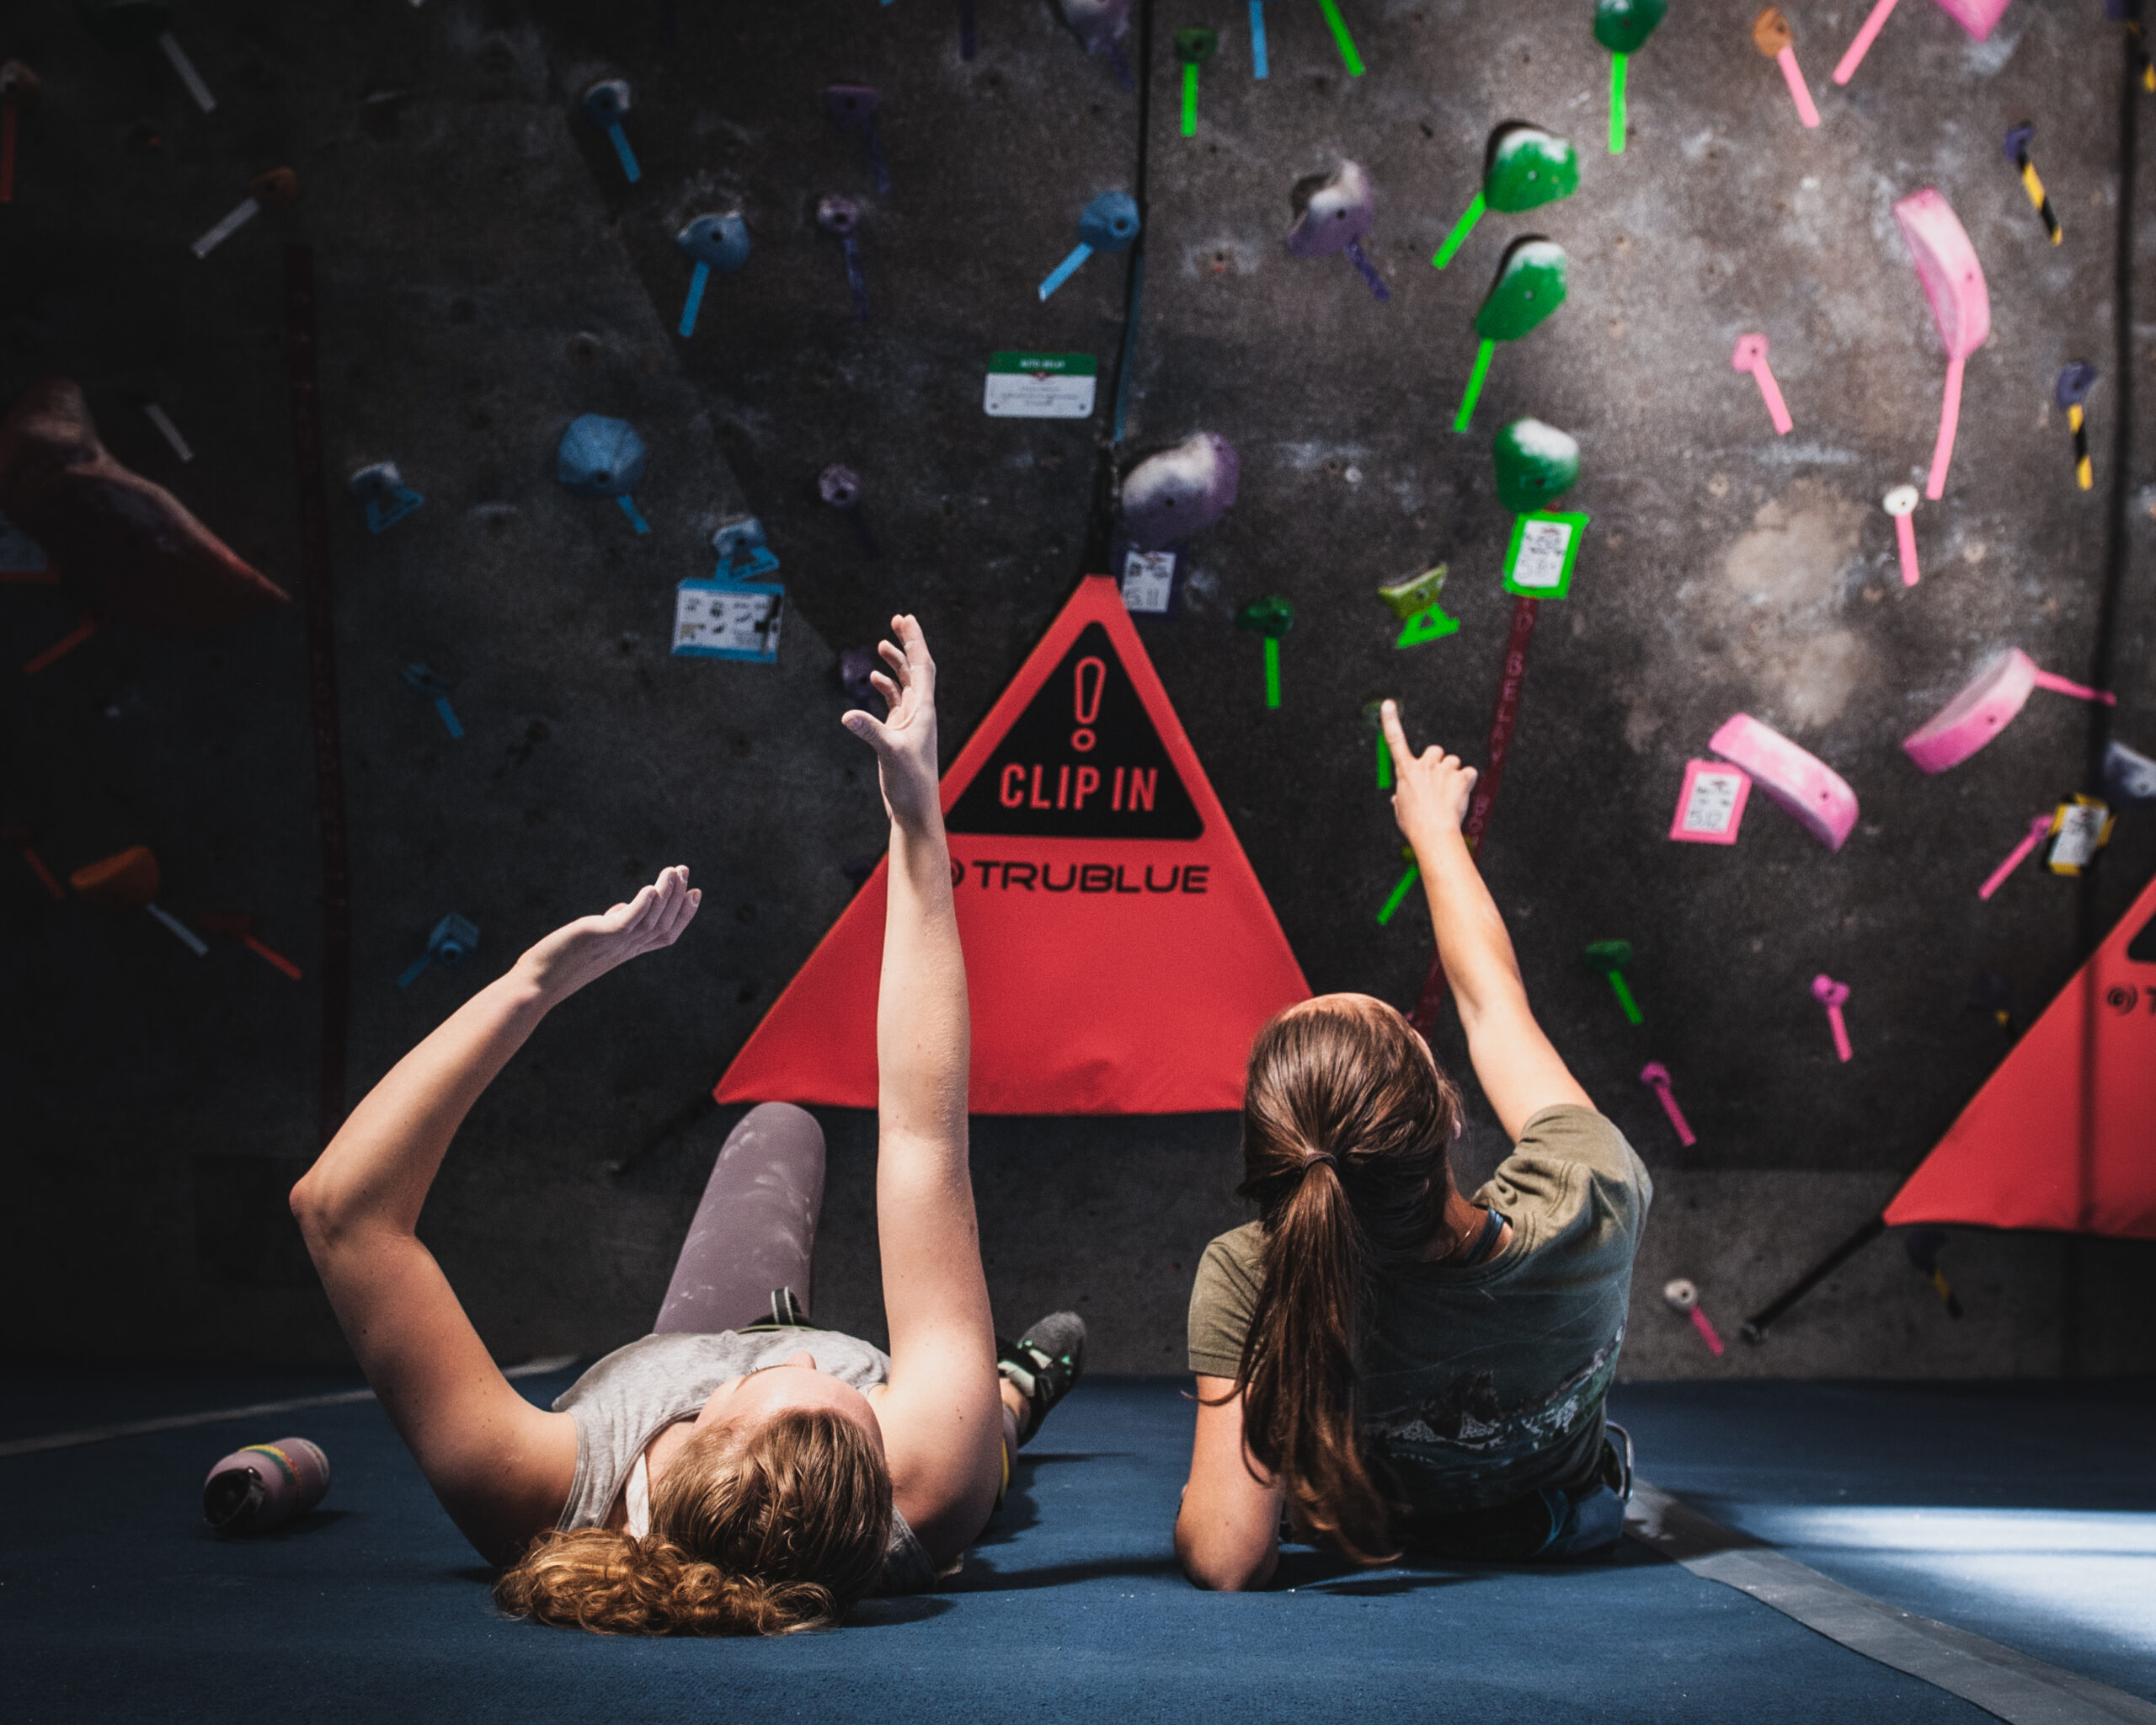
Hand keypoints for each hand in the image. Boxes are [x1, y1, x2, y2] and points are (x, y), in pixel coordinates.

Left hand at [512, 865, 700, 1002]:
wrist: (535, 984)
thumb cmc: (558, 963)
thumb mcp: (592, 940)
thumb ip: (610, 926)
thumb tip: (619, 910)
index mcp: (627, 951)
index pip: (666, 934)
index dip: (684, 914)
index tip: (695, 893)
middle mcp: (626, 950)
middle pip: (664, 924)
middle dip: (678, 897)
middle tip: (684, 870)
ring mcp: (614, 945)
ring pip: (651, 921)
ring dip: (666, 895)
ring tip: (673, 870)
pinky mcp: (599, 937)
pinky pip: (628, 923)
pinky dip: (642, 906)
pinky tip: (650, 888)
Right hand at [843, 613, 941, 829]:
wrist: (915, 810)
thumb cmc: (911, 785)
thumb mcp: (890, 755)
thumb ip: (871, 733)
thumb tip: (848, 716)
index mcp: (924, 711)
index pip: (922, 666)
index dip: (915, 641)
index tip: (905, 619)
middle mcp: (921, 712)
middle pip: (916, 668)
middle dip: (907, 643)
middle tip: (897, 619)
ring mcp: (910, 723)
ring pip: (905, 684)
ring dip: (896, 664)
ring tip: (882, 645)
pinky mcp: (899, 734)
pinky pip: (895, 703)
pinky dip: (886, 688)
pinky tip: (874, 680)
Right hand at [1380, 700, 1478, 850]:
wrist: (1434, 832)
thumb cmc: (1415, 824)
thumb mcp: (1401, 810)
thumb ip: (1401, 798)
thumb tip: (1399, 798)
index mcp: (1406, 771)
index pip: (1395, 740)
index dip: (1391, 721)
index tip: (1389, 705)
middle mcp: (1424, 765)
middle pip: (1435, 750)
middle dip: (1438, 762)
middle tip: (1439, 780)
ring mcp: (1443, 770)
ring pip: (1453, 761)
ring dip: (1453, 773)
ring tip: (1450, 793)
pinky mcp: (1461, 777)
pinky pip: (1469, 772)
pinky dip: (1468, 782)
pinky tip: (1462, 794)